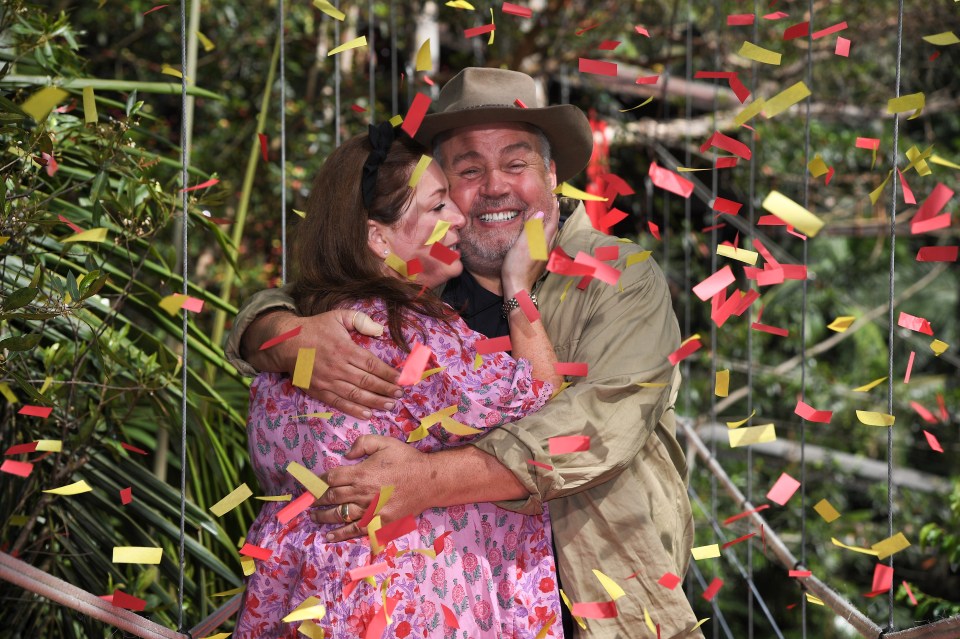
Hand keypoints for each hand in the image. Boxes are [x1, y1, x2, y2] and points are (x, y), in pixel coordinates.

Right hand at [245, 309, 401, 417]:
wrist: (286, 343)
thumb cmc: (316, 328)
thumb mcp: (338, 316)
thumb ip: (360, 320)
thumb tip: (380, 329)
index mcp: (345, 349)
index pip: (372, 364)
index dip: (388, 374)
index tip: (402, 379)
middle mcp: (338, 367)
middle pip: (367, 382)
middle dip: (386, 389)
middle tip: (401, 395)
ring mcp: (328, 381)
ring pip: (355, 395)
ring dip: (375, 402)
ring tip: (390, 405)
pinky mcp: (319, 391)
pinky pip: (339, 403)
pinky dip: (354, 410)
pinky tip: (367, 414)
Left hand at [311, 435, 432, 541]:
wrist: (429, 481)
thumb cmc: (406, 460)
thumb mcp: (385, 442)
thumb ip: (362, 443)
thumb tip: (347, 454)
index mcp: (361, 473)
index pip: (331, 478)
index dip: (318, 481)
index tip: (311, 484)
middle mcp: (362, 493)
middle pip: (331, 498)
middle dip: (316, 500)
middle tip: (307, 501)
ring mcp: (370, 510)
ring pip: (339, 515)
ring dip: (323, 516)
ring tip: (313, 517)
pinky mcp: (379, 522)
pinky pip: (355, 530)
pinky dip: (340, 534)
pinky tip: (329, 536)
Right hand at [501, 206, 559, 296]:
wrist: (517, 288)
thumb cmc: (516, 267)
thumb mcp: (521, 245)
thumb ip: (531, 229)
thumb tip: (541, 213)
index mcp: (543, 243)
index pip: (551, 222)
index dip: (553, 209)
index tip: (553, 197)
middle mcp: (547, 248)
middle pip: (553, 228)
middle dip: (553, 215)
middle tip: (551, 203)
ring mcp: (544, 256)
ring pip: (550, 236)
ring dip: (550, 224)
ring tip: (547, 215)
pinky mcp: (539, 261)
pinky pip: (545, 242)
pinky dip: (545, 233)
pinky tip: (539, 234)